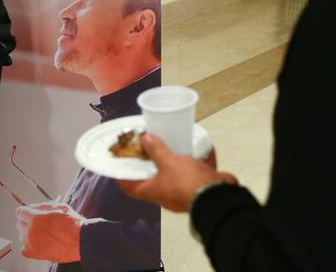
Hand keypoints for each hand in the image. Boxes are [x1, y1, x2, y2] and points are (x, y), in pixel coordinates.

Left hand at [16, 202, 82, 262]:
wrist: (80, 241)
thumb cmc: (73, 224)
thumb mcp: (59, 207)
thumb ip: (44, 206)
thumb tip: (35, 207)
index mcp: (35, 217)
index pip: (20, 211)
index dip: (26, 211)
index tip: (29, 213)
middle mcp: (30, 230)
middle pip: (19, 223)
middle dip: (27, 221)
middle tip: (37, 222)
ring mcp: (31, 243)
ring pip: (21, 235)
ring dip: (28, 233)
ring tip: (41, 233)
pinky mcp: (34, 253)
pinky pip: (24, 248)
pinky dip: (28, 246)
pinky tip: (38, 243)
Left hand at [118, 134, 237, 212]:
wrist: (218, 196)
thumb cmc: (187, 182)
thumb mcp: (169, 162)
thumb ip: (156, 150)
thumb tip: (144, 139)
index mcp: (153, 192)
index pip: (130, 187)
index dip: (122, 177)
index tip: (117, 165)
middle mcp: (166, 194)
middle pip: (151, 180)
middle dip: (148, 164)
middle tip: (144, 147)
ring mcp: (182, 191)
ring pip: (173, 175)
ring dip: (171, 162)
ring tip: (169, 144)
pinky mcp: (198, 186)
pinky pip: (193, 172)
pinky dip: (194, 161)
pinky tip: (195, 147)